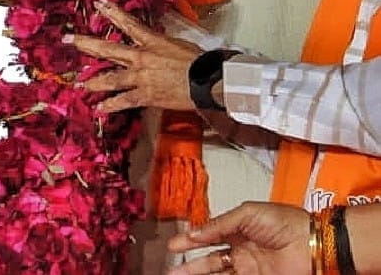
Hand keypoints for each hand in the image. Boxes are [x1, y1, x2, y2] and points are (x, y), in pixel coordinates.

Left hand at [67, 1, 203, 113]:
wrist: (208, 81)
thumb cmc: (198, 61)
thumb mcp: (178, 44)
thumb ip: (161, 43)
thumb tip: (155, 42)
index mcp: (151, 41)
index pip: (127, 23)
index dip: (112, 12)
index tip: (98, 4)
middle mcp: (140, 57)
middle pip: (107, 49)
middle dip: (85, 44)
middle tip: (68, 40)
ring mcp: (140, 77)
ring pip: (110, 78)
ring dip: (93, 82)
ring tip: (80, 85)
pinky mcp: (145, 95)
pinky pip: (124, 101)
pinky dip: (111, 105)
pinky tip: (99, 108)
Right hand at [165, 201, 310, 274]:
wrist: (312, 243)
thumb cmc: (283, 222)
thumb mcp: (247, 213)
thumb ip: (219, 224)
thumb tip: (194, 234)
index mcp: (238, 229)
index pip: (209, 236)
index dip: (191, 240)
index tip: (173, 246)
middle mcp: (241, 250)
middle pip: (210, 260)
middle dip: (190, 266)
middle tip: (171, 271)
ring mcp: (249, 268)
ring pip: (218, 274)